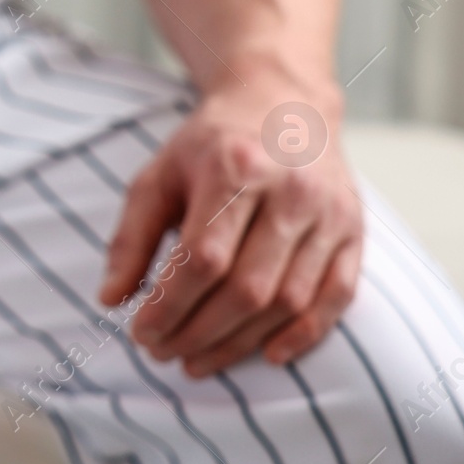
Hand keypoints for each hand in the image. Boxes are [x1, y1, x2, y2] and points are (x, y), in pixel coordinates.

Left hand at [99, 84, 363, 376]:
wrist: (282, 103)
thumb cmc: (210, 145)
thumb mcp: (159, 174)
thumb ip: (132, 236)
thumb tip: (110, 298)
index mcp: (234, 169)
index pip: (203, 258)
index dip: (170, 306)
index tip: (141, 332)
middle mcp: (289, 191)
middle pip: (247, 287)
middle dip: (199, 332)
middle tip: (164, 354)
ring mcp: (328, 212)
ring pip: (289, 300)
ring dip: (240, 343)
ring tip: (198, 360)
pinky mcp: (353, 229)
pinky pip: (336, 296)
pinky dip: (304, 334)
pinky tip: (267, 355)